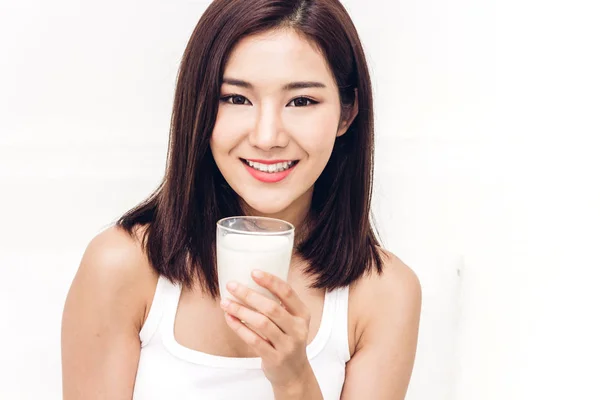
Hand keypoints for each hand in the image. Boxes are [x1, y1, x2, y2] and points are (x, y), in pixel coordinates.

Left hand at [220, 270, 312, 389]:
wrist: (294, 374)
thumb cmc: (288, 341)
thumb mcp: (292, 322)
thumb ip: (279, 306)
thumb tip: (251, 283)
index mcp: (303, 315)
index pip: (287, 293)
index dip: (270, 281)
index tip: (253, 272)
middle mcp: (298, 329)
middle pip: (271, 307)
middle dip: (249, 295)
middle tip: (232, 286)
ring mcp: (287, 345)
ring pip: (261, 323)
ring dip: (241, 310)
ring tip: (226, 302)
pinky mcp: (275, 358)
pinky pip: (254, 340)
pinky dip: (239, 328)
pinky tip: (229, 318)